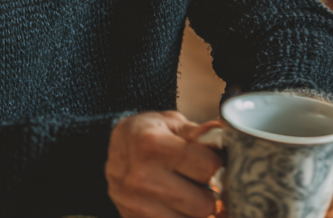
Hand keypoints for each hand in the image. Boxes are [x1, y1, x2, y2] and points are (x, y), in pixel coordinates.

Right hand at [106, 111, 222, 217]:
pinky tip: (178, 207)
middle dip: (209, 193)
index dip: (216, 164)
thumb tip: (220, 135)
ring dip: (195, 211)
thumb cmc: (147, 134)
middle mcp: (141, 178)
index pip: (207, 167)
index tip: (211, 160)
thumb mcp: (170, 123)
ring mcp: (135, 206)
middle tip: (201, 182)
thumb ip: (198, 132)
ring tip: (188, 193)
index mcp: (152, 145)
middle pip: (202, 204)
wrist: (112, 150)